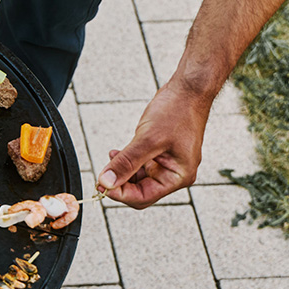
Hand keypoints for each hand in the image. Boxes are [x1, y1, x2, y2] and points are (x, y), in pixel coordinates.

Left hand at [95, 78, 209, 208]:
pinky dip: (126, 163)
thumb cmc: (177, 112)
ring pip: (137, 179)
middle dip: (120, 184)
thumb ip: (126, 163)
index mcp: (178, 176)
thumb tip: (107, 182)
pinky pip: (139, 166)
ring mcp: (167, 165)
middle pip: (140, 191)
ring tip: (110, 159)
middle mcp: (174, 174)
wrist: (188, 91)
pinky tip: (116, 154)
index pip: (143, 197)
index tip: (101, 185)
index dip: (120, 194)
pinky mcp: (159, 155)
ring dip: (121, 173)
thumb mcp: (148, 139)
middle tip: (101, 177)